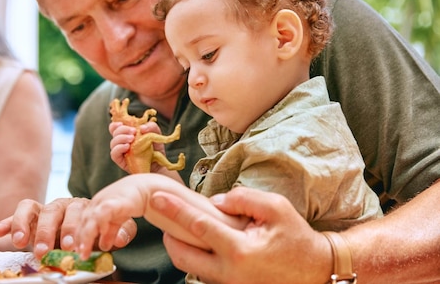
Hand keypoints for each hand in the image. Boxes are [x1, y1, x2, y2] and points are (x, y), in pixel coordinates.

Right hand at [0, 197, 134, 259]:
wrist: (85, 225)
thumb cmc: (97, 230)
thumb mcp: (110, 232)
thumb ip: (118, 232)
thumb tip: (120, 237)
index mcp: (81, 206)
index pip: (77, 213)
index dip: (74, 230)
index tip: (71, 247)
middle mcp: (62, 205)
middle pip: (53, 211)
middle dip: (48, 231)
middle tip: (45, 250)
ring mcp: (44, 209)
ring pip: (33, 209)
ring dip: (25, 225)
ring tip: (21, 243)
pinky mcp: (30, 217)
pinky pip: (17, 215)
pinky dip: (8, 222)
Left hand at [76, 177, 149, 258]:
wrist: (145, 187)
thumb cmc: (130, 201)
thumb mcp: (117, 221)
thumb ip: (110, 233)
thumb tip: (103, 247)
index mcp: (94, 208)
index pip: (81, 225)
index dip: (78, 240)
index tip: (78, 254)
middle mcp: (96, 204)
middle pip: (82, 223)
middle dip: (78, 240)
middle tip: (78, 256)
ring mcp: (105, 201)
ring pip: (90, 219)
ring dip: (86, 236)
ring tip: (83, 251)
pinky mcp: (116, 201)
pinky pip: (104, 213)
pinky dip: (100, 224)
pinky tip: (101, 236)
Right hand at [109, 121, 167, 173]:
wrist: (159, 164)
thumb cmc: (156, 149)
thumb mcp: (156, 134)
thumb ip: (151, 126)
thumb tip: (142, 128)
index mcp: (127, 134)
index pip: (115, 128)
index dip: (115, 125)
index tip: (122, 123)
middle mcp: (122, 143)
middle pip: (114, 133)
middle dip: (122, 130)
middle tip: (133, 132)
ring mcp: (121, 152)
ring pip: (113, 143)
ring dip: (121, 138)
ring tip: (131, 139)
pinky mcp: (121, 161)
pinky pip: (114, 154)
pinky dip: (119, 148)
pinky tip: (127, 147)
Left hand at [149, 187, 331, 283]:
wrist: (314, 271)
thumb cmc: (296, 237)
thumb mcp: (276, 208)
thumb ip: (243, 198)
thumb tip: (214, 201)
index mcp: (240, 251)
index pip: (198, 226)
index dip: (174, 210)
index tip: (156, 197)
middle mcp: (229, 273)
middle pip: (181, 255)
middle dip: (167, 233)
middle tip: (162, 213)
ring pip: (188, 267)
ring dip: (179, 246)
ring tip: (177, 224)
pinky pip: (201, 273)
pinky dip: (194, 255)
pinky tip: (197, 239)